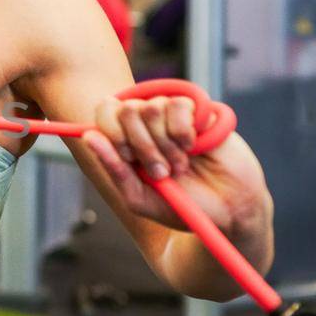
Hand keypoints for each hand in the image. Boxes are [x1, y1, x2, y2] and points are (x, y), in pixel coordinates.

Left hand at [82, 95, 270, 239]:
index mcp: (128, 141)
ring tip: (180, 165)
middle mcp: (148, 123)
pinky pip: (177, 105)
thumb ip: (113, 168)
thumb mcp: (139, 197)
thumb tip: (88, 136)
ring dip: (165, 144)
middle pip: (126, 110)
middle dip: (141, 145)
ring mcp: (173, 114)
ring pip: (151, 106)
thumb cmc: (181, 207)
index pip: (105, 111)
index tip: (128, 157)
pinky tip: (193, 148)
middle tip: (160, 171)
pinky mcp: (198, 110)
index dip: (112, 132)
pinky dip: (182, 132)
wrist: (226, 211)